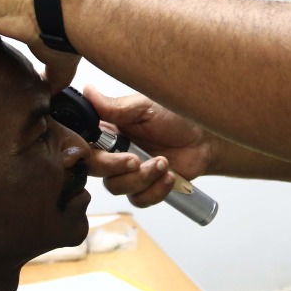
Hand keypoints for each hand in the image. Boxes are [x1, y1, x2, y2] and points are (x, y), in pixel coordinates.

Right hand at [86, 86, 214, 208]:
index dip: (87, 150)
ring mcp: (129, 173)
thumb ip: (115, 106)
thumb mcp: (145, 107)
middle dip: (114, 166)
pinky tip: (169, 176)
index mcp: (110, 130)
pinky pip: (138, 200)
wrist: (205, 140)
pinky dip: (155, 190)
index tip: (104, 146)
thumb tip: (88, 91)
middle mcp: (115, 152)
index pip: (85, 144)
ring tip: (163, 162)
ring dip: (142, 177)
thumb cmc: (176, 118)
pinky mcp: (145, 189)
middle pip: (94, 169)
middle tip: (135, 159)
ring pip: (116, 187)